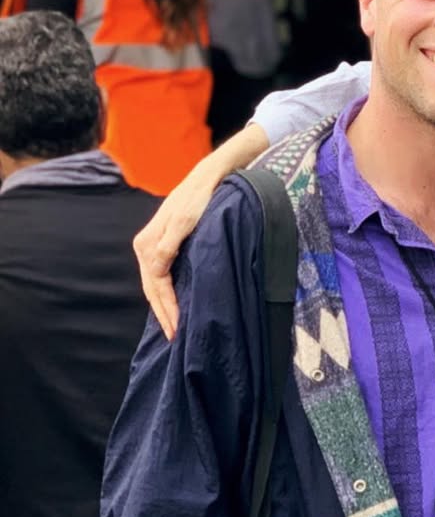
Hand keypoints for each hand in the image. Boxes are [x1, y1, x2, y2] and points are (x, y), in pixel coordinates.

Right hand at [134, 169, 217, 339]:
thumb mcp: (186, 222)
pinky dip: (166, 292)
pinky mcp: (164, 244)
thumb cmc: (200, 200)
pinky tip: (173, 303)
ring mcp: (153, 245)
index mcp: (148, 244)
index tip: (176, 328)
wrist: (206, 179)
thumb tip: (155, 270)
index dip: (166, 308)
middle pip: (152, 288)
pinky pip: (161, 275)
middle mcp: (146, 246)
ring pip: (155, 284)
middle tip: (173, 337)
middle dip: (162, 313)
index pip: (156, 285)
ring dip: (163, 305)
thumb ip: (169, 247)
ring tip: (172, 326)